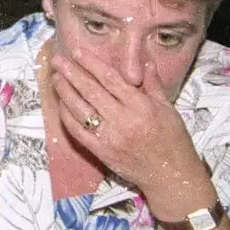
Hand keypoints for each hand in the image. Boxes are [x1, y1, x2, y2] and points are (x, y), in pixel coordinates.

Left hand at [48, 50, 214, 219]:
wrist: (172, 177)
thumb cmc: (174, 141)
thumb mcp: (169, 110)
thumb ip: (154, 85)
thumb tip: (146, 62)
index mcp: (141, 107)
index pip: (110, 80)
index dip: (91, 64)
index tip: (77, 52)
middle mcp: (123, 120)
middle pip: (90, 91)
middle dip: (71, 73)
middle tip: (57, 60)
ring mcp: (110, 137)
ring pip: (80, 109)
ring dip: (64, 92)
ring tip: (55, 78)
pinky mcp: (101, 152)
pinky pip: (77, 131)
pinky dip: (66, 116)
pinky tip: (61, 104)